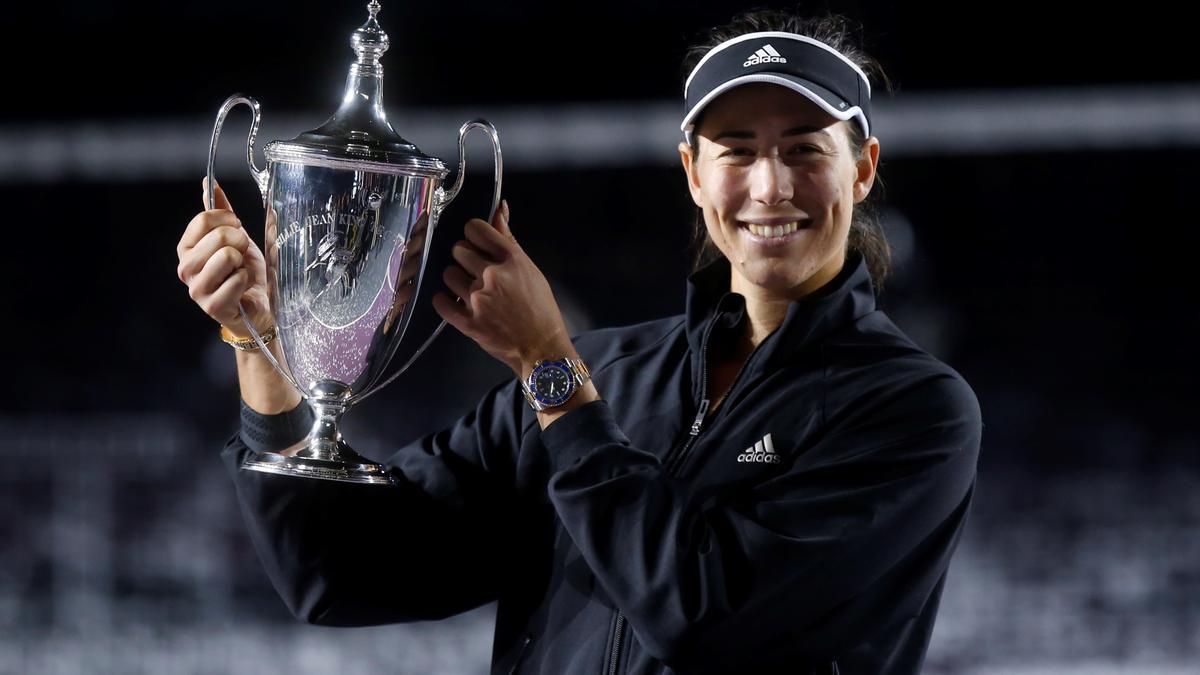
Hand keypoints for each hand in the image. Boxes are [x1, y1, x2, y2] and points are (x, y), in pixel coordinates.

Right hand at [176, 178, 272, 337]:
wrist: (259, 303)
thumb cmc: (244, 270)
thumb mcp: (235, 236)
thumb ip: (221, 211)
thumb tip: (209, 183)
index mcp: (186, 248)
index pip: (203, 219)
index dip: (228, 219)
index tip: (237, 228)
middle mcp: (185, 268)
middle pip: (218, 237)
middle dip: (239, 242)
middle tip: (241, 254)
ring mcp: (196, 289)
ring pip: (227, 257)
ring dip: (242, 263)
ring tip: (239, 272)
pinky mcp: (212, 306)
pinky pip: (237, 280)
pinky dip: (246, 281)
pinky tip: (242, 289)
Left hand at [432, 200, 572, 375]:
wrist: (542, 348)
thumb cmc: (540, 308)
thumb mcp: (530, 270)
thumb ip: (508, 240)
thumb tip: (499, 208)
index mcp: (511, 260)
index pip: (476, 228)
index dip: (473, 234)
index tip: (477, 244)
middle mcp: (493, 275)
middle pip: (458, 250)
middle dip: (464, 258)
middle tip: (475, 271)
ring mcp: (478, 299)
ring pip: (448, 274)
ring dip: (455, 280)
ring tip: (468, 290)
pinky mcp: (468, 322)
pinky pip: (441, 302)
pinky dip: (445, 301)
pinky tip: (455, 303)